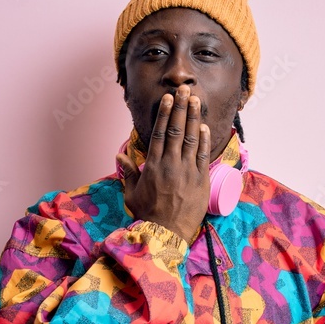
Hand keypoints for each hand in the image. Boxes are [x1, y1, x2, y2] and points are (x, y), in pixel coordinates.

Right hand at [116, 84, 210, 242]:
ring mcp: (187, 171)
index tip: (168, 99)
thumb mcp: (132, 193)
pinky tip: (204, 126)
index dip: (164, 114)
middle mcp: (170, 164)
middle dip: (180, 108)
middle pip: (176, 130)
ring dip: (193, 117)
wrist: (166, 233)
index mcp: (153, 165)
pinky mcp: (200, 180)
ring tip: (196, 100)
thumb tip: (120, 155)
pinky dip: (204, 140)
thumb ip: (128, 172)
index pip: (159, 133)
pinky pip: (202, 155)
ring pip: (190, 138)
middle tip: (184, 90)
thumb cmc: (148, 214)